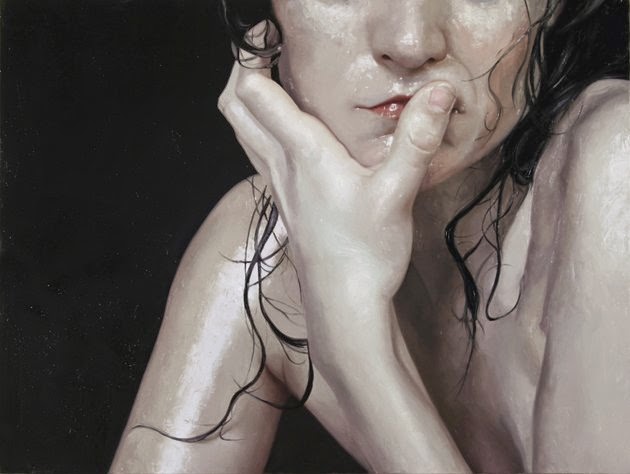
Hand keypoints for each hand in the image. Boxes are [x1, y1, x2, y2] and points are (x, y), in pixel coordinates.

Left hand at [218, 25, 455, 356]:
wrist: (343, 304)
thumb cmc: (365, 253)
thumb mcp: (397, 193)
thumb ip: (417, 140)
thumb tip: (439, 93)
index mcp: (302, 152)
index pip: (254, 91)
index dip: (250, 54)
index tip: (268, 30)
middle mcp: (280, 165)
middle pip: (234, 107)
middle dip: (239, 70)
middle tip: (263, 48)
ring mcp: (278, 186)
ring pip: (241, 132)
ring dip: (245, 100)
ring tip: (268, 79)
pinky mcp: (286, 203)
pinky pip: (258, 155)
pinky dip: (259, 129)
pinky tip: (287, 133)